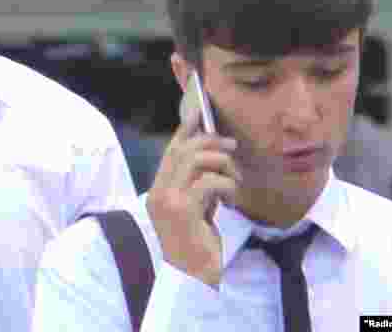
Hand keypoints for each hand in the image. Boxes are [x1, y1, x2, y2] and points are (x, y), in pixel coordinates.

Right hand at [146, 93, 239, 286]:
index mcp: (158, 190)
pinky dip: (227, 187)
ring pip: (197, 160)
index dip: (186, 129)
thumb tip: (213, 156)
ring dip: (222, 165)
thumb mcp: (196, 209)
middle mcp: (159, 192)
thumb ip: (197, 185)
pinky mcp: (183, 210)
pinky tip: (231, 202)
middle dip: (211, 142)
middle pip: (184, 149)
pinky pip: (210, 182)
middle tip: (232, 147)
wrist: (191, 278)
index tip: (199, 113)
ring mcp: (168, 200)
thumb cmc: (196, 244)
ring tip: (233, 183)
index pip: (171, 150)